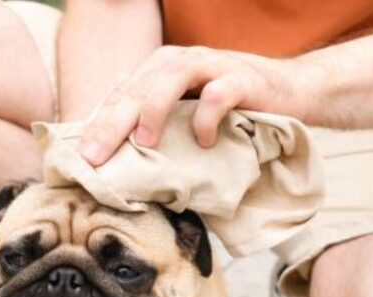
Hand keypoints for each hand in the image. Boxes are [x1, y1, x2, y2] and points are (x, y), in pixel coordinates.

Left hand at [76, 46, 307, 165]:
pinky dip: (206, 117)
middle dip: (112, 122)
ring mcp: (211, 66)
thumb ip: (156, 124)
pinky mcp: (242, 78)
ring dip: (153, 110)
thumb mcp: (187, 115)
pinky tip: (202, 142)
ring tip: (145, 143)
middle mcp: (181, 62)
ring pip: (170, 78)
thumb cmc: (232, 109)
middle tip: (94, 156)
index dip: (98, 125)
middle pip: (137, 88)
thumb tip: (117, 156)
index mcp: (160, 70)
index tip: (80, 159)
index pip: (121, 96)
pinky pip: (217, 93)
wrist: (292, 91)